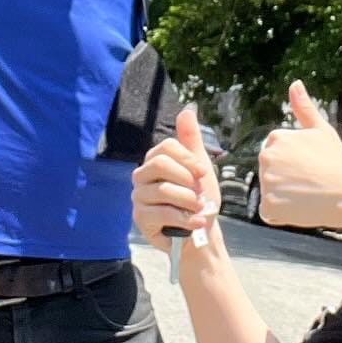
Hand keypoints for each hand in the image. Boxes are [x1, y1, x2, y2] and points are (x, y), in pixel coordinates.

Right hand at [132, 108, 220, 251]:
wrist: (200, 233)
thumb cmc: (198, 198)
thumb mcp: (200, 167)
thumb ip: (191, 139)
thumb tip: (188, 109)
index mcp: (155, 160)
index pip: (166, 147)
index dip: (187, 159)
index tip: (203, 172)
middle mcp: (142, 176)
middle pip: (160, 164)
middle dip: (186, 179)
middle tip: (200, 192)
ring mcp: (139, 197)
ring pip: (164, 190)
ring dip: (189, 201)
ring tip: (200, 209)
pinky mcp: (140, 218)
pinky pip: (162, 213)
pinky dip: (185, 218)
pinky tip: (196, 222)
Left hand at [259, 81, 341, 230]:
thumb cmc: (337, 161)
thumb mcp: (321, 131)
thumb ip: (304, 107)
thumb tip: (294, 82)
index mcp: (275, 138)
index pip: (278, 155)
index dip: (296, 164)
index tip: (311, 167)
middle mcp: (266, 157)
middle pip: (272, 172)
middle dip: (288, 178)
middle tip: (311, 181)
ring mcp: (266, 182)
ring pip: (272, 192)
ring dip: (285, 197)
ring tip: (308, 195)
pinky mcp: (268, 205)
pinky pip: (270, 212)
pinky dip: (282, 214)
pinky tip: (300, 209)